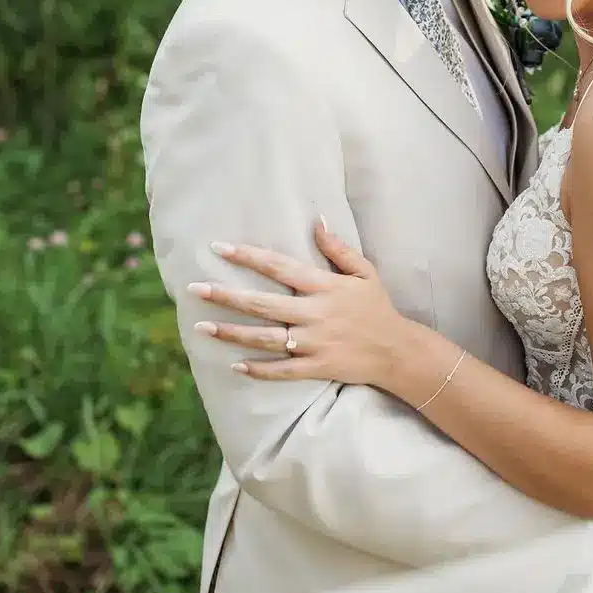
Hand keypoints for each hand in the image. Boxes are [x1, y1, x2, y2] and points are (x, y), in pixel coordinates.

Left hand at [189, 221, 406, 386]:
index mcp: (324, 287)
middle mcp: (314, 314)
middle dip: (226, 296)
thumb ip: (338, 249)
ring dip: (231, 333)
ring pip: (265, 339)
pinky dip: (258, 370)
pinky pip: (281, 371)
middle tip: (195, 289)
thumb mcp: (364, 273)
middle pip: (262, 304)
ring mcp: (313, 343)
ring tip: (202, 326)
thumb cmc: (377, 307)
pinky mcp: (315, 367)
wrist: (396, 351)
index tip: (219, 247)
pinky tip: (234, 365)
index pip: (278, 267)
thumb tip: (317, 221)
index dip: (248, 256)